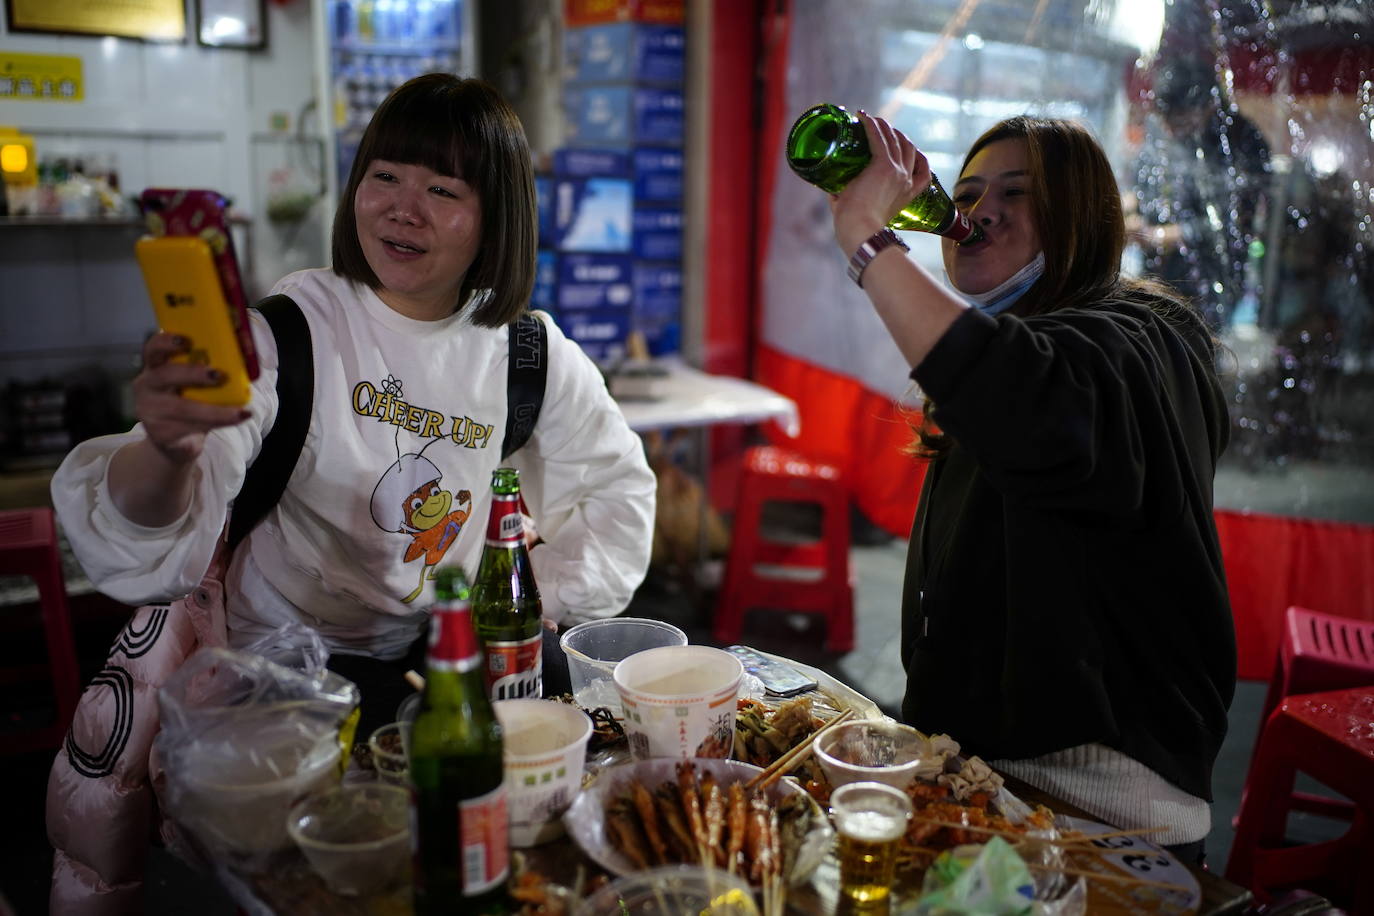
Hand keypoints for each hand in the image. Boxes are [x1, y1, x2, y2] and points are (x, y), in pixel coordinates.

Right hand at [131, 332, 249, 464]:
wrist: (178, 441)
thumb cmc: (189, 403)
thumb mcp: (195, 384)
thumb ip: (208, 368)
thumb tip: (244, 354)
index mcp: (156, 367)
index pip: (153, 349)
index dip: (166, 342)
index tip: (186, 340)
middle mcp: (147, 386)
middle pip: (163, 375)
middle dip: (192, 373)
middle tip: (218, 375)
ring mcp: (150, 411)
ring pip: (182, 408)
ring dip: (214, 410)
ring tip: (240, 411)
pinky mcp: (160, 433)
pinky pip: (191, 427)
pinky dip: (219, 423)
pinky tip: (238, 418)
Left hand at [829, 111, 931, 253]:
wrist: (861, 233)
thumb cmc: (857, 229)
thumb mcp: (862, 212)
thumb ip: (851, 200)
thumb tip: (833, 191)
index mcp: (908, 194)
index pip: (923, 169)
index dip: (916, 154)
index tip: (903, 145)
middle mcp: (906, 180)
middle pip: (908, 147)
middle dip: (896, 134)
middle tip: (880, 127)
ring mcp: (897, 171)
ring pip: (895, 139)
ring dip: (883, 125)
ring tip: (870, 118)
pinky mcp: (883, 166)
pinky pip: (879, 138)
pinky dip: (871, 125)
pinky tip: (861, 116)